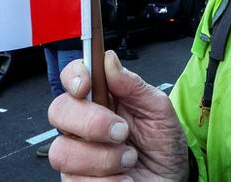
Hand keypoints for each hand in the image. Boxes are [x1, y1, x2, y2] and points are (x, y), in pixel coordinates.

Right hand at [47, 50, 189, 180]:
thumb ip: (134, 86)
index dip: (73, 76)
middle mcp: (83, 125)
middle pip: (59, 111)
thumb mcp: (159, 111)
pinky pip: (75, 181)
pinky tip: (124, 178)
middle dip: (91, 122)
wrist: (172, 179)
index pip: (72, 77)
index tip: (85, 84)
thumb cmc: (163, 143)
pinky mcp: (78, 181)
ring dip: (103, 158)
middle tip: (121, 131)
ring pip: (63, 151)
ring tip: (129, 159)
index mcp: (101, 99)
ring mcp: (77, 154)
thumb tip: (109, 60)